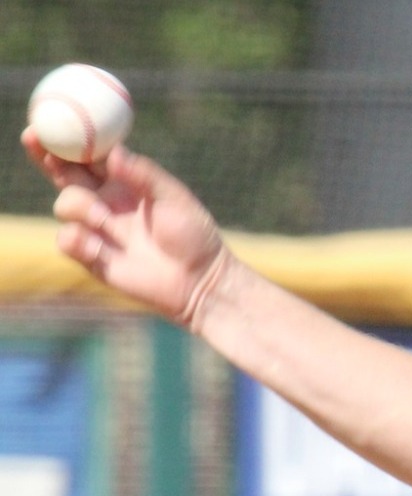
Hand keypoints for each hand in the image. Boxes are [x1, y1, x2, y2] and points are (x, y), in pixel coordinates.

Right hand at [21, 131, 231, 329]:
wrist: (200, 280)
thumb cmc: (193, 235)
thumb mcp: (175, 199)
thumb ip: (145, 174)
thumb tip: (114, 152)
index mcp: (123, 181)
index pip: (87, 154)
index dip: (67, 137)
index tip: (51, 120)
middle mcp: (104, 201)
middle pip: (63, 172)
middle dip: (45, 155)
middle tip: (34, 138)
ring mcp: (96, 228)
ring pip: (64, 204)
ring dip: (78, 206)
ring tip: (106, 220)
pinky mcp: (92, 256)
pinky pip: (66, 240)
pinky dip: (76, 239)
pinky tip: (99, 248)